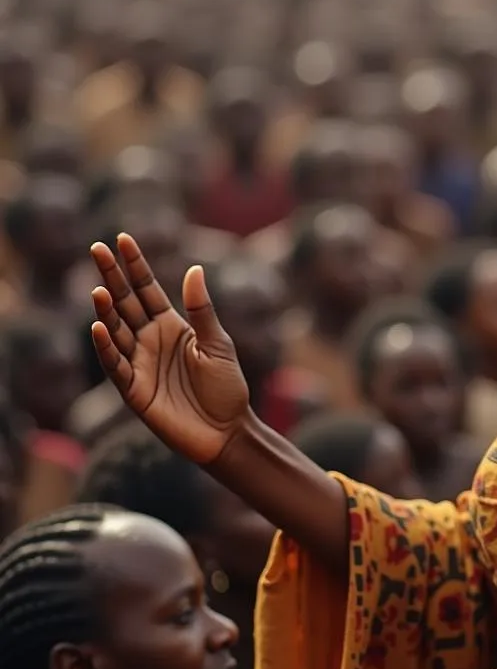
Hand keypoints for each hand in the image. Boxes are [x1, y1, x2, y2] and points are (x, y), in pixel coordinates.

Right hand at [90, 234, 251, 464]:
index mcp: (172, 325)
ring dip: (105, 311)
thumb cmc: (226, 387)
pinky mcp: (135, 390)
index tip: (122, 238)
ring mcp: (140, 363)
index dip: (134, 265)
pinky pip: (115, 365)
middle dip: (112, 276)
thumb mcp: (217, 343)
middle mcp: (151, 340)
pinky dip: (106, 347)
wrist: (228, 430)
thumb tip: (195, 269)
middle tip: (96, 248)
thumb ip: (202, 310)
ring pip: (116, 331)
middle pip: (126, 302)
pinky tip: (98, 327)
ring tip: (98, 289)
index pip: (147, 288)